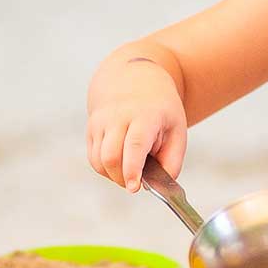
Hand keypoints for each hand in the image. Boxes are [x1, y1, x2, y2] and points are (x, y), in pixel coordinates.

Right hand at [85, 60, 187, 191]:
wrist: (133, 79)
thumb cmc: (160, 110)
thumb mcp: (177, 130)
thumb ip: (172, 161)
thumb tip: (158, 186)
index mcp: (145, 115)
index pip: (134, 144)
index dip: (132, 169)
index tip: (135, 187)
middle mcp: (118, 116)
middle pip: (111, 157)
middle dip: (122, 178)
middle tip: (136, 182)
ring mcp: (101, 121)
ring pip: (99, 161)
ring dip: (113, 176)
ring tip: (130, 170)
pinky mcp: (91, 128)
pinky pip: (94, 159)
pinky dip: (106, 169)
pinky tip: (119, 164)